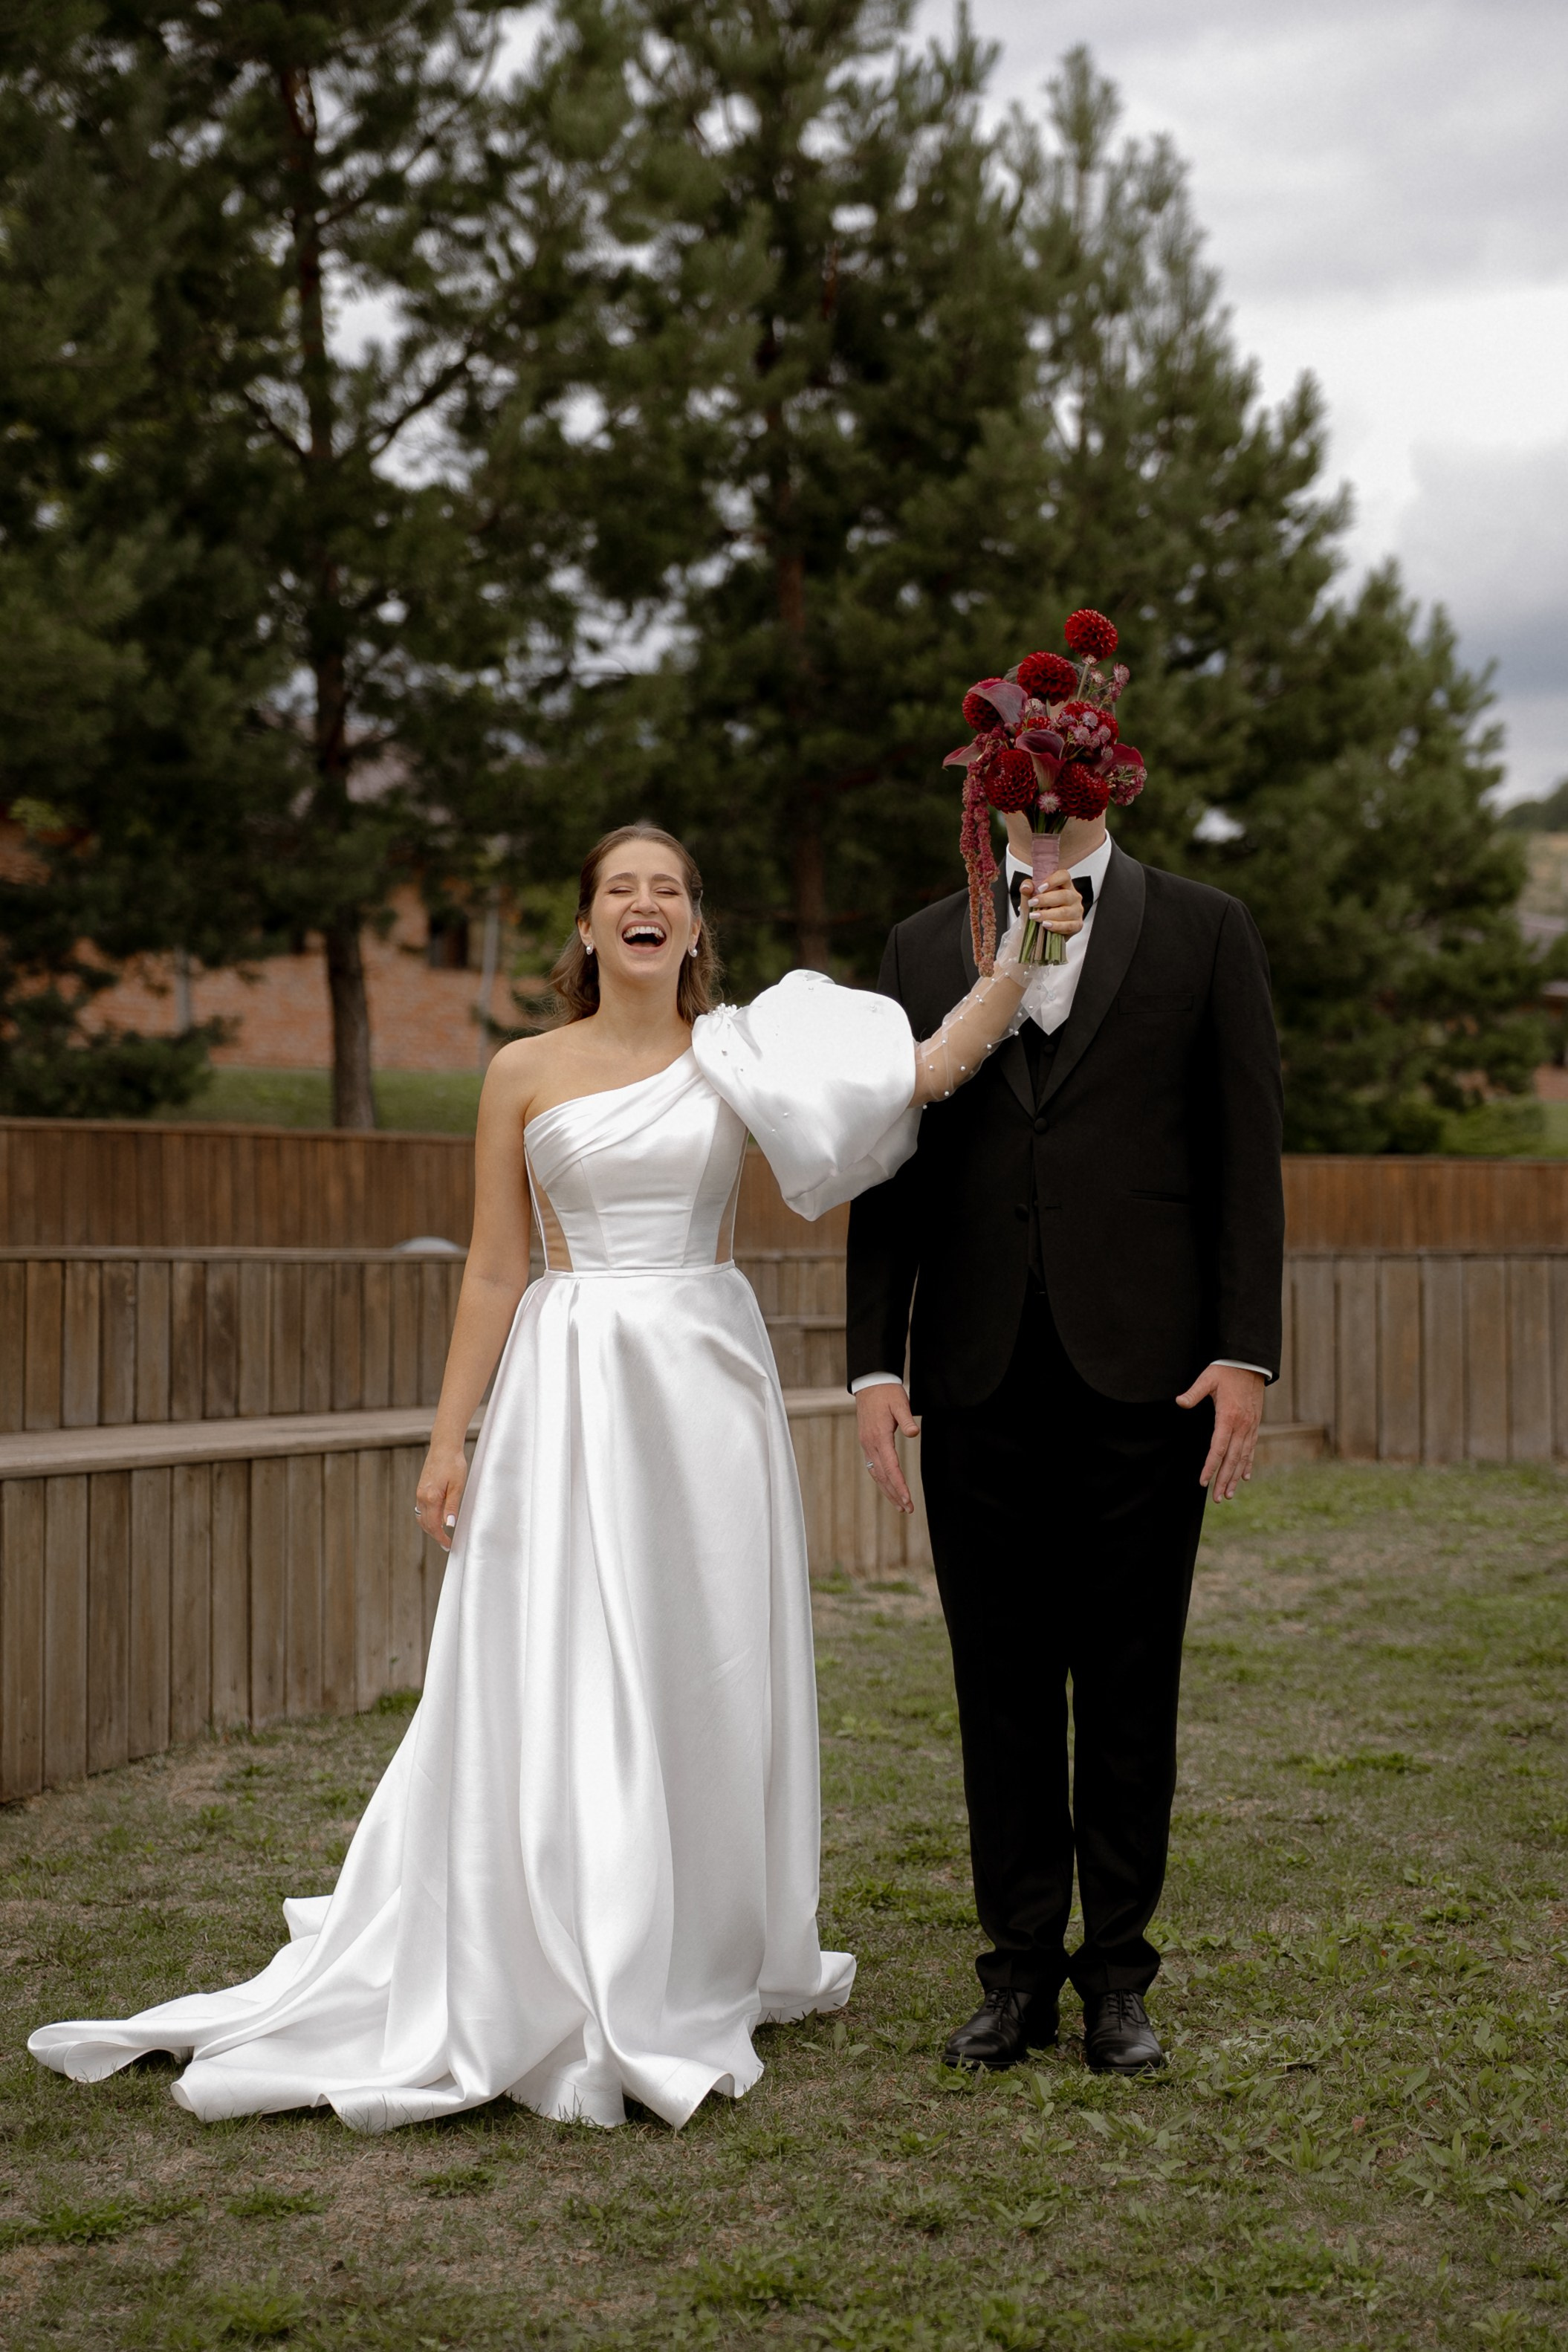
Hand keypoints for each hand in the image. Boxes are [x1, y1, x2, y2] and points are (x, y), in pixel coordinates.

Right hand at [415, 1447, 467, 1550]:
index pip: (434, 1525)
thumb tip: (449, 1525)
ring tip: (442, 1535)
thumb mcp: (457, 1486)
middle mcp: (422, 1497)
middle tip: (447, 1544)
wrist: (444, 1446)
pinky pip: (421, 1509)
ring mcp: (419, 1493)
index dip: (441, 1538)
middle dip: (436, 1536)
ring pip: (421, 1517)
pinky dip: (427, 1518)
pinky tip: (436, 1520)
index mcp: (431, 1498)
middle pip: (425, 1524)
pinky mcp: (421, 1489)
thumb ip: (452, 1506)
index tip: (449, 1545)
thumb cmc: (454, 1464)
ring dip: (430, 1528)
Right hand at [855, 1382, 919, 1514]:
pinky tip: (887, 1487)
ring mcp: (866, 1444)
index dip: (899, 1485)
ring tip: (899, 1506)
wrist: (870, 1383)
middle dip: (895, 1494)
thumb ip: (907, 1418)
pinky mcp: (867, 1443)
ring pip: (876, 1474)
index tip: (908, 1499)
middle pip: (883, 1476)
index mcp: (879, 1436)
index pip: (891, 1467)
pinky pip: (873, 1466)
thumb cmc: (887, 1393)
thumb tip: (914, 1433)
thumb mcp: (900, 1402)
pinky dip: (881, 1480)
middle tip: (907, 1510)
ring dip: (887, 1491)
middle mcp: (870, 1444)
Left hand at [1020, 870, 1083, 936]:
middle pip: (1064, 895)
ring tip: (1035, 917)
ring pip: (1065, 912)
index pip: (1064, 876)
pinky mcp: (1077, 925)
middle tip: (1032, 903)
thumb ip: (1027, 891)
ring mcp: (1077, 911)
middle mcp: (1073, 897)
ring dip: (1048, 914)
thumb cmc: (1037, 911)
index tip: (1040, 888)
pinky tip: (1046, 925)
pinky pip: (1068, 926)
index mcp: (1064, 885)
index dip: (1053, 880)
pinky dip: (1056, 926)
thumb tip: (1026, 887)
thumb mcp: (1028, 900)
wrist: (1037, 932)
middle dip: (1046, 900)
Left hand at [1176, 1364, 1264, 1500]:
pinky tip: (1245, 1477)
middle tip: (1218, 1499)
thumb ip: (1194, 1392)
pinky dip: (1248, 1464)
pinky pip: (1251, 1449)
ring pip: (1243, 1457)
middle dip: (1224, 1480)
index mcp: (1228, 1417)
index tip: (1204, 1482)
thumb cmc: (1226, 1370)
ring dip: (1236, 1477)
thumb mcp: (1207, 1378)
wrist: (1250, 1363)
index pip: (1218, 1448)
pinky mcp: (1254, 1424)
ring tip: (1229, 1494)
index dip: (1211, 1466)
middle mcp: (1242, 1426)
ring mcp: (1250, 1426)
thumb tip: (1179, 1402)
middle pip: (1232, 1459)